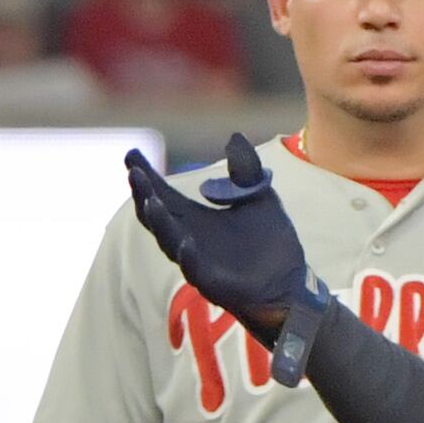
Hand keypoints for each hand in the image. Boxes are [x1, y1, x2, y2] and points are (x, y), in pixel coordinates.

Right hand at [126, 137, 310, 340]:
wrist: (292, 285)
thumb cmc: (272, 243)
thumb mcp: (260, 197)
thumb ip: (246, 171)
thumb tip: (234, 137)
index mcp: (194, 218)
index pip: (162, 194)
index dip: (146, 176)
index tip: (132, 154)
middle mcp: (187, 238)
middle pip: (156, 215)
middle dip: (143, 194)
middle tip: (134, 172)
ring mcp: (197, 262)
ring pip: (169, 241)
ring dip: (159, 221)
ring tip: (151, 200)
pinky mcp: (213, 284)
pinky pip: (195, 270)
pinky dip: (188, 256)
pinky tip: (185, 241)